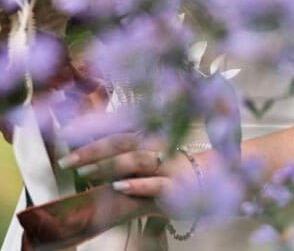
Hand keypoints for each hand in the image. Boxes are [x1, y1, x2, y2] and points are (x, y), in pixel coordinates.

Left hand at [58, 117, 192, 203]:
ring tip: (86, 172)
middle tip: (66, 160)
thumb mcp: (145, 154)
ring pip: (136, 159)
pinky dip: (137, 185)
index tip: (63, 133)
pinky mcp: (175, 185)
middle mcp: (155, 144)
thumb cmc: (169, 166)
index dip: (90, 128)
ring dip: (109, 165)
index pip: (115, 127)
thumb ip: (121, 150)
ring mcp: (166, 163)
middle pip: (121, 141)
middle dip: (91, 149)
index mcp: (146, 134)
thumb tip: (86, 150)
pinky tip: (119, 187)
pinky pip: (156, 184)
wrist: (209, 177)